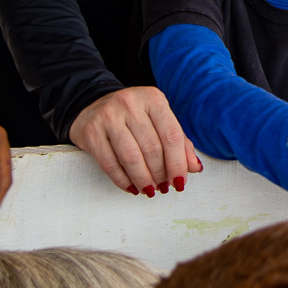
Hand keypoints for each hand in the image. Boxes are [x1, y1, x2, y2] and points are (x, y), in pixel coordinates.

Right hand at [68, 87, 202, 197]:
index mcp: (153, 98)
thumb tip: (195, 167)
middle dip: (161, 174)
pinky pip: (110, 164)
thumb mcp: (158, 121)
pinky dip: (123, 180)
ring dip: (143, 180)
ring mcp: (108, 116)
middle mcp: (130, 103)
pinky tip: (132, 187)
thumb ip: (179, 142)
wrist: (93, 106)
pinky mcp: (91, 132)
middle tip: (163, 187)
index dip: (178, 163)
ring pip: (131, 157)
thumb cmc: (133, 117)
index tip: (180, 181)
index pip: (171, 135)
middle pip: (152, 148)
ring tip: (149, 189)